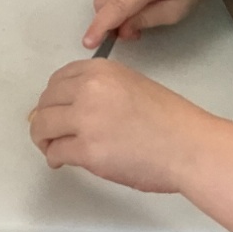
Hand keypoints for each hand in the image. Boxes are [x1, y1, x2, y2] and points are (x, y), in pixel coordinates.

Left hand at [29, 59, 209, 192]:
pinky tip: (61, 161)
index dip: (53, 98)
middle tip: (51, 133)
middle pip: (46, 101)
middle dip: (44, 118)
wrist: (189, 147)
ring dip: (43, 138)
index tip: (56, 110)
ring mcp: (86, 120)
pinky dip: (55, 158)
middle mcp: (88, 89)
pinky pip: (55, 152)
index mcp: (100, 70)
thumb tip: (70, 105)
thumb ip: (100, 89)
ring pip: (42, 126)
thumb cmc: (169, 120)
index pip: (58, 79)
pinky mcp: (87, 150)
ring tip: (52, 148)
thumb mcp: (131, 85)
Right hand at [83, 0, 218, 48]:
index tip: (89, 42)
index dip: (102, 26)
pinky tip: (128, 1)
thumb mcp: (174, 12)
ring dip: (109, 11)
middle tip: (132, 32)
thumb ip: (144, 21)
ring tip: (133, 15)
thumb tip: (120, 31)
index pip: (118, 5)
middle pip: (103, 0)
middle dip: (110, 22)